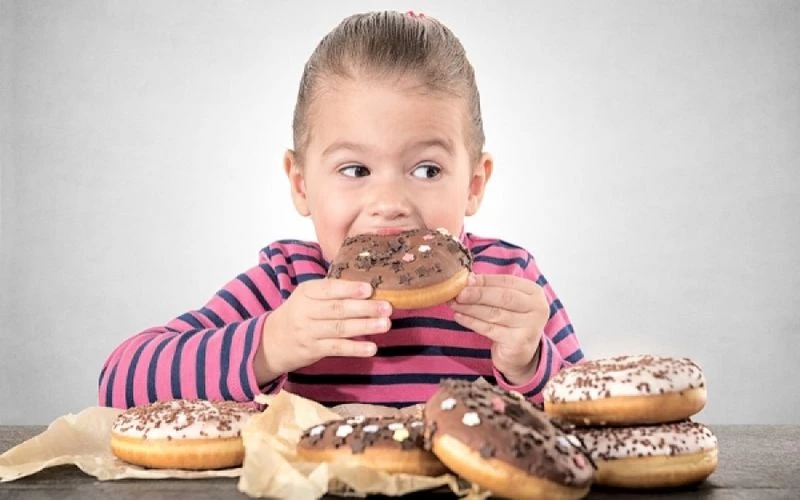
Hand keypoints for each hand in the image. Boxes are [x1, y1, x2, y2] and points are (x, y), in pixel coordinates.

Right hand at [254, 279, 391, 383]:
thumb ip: (332, 291)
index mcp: (306, 292)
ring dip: (364, 327)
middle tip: (387, 307)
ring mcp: (308, 332)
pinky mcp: (312, 350)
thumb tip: (369, 288)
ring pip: (339, 329)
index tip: (369, 288)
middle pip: (337, 309)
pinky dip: (355, 348)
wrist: (272, 341)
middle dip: (364, 308)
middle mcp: (305, 311)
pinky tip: (372, 348)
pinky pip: (336, 348)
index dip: (349, 289)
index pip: (329, 288)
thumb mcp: (308, 296)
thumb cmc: (299, 313)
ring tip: (385, 325)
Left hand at [449, 273, 548, 384]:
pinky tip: (459, 317)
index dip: (485, 280)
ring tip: (454, 304)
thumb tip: (468, 278)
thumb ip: (491, 289)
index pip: (507, 282)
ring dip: (470, 308)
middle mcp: (537, 308)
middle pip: (503, 297)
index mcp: (534, 293)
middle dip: (478, 294)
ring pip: (494, 313)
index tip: (465, 280)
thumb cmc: (511, 323)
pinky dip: (472, 322)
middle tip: (458, 293)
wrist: (520, 356)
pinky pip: (489, 329)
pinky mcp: (518, 342)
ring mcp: (530, 326)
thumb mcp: (506, 303)